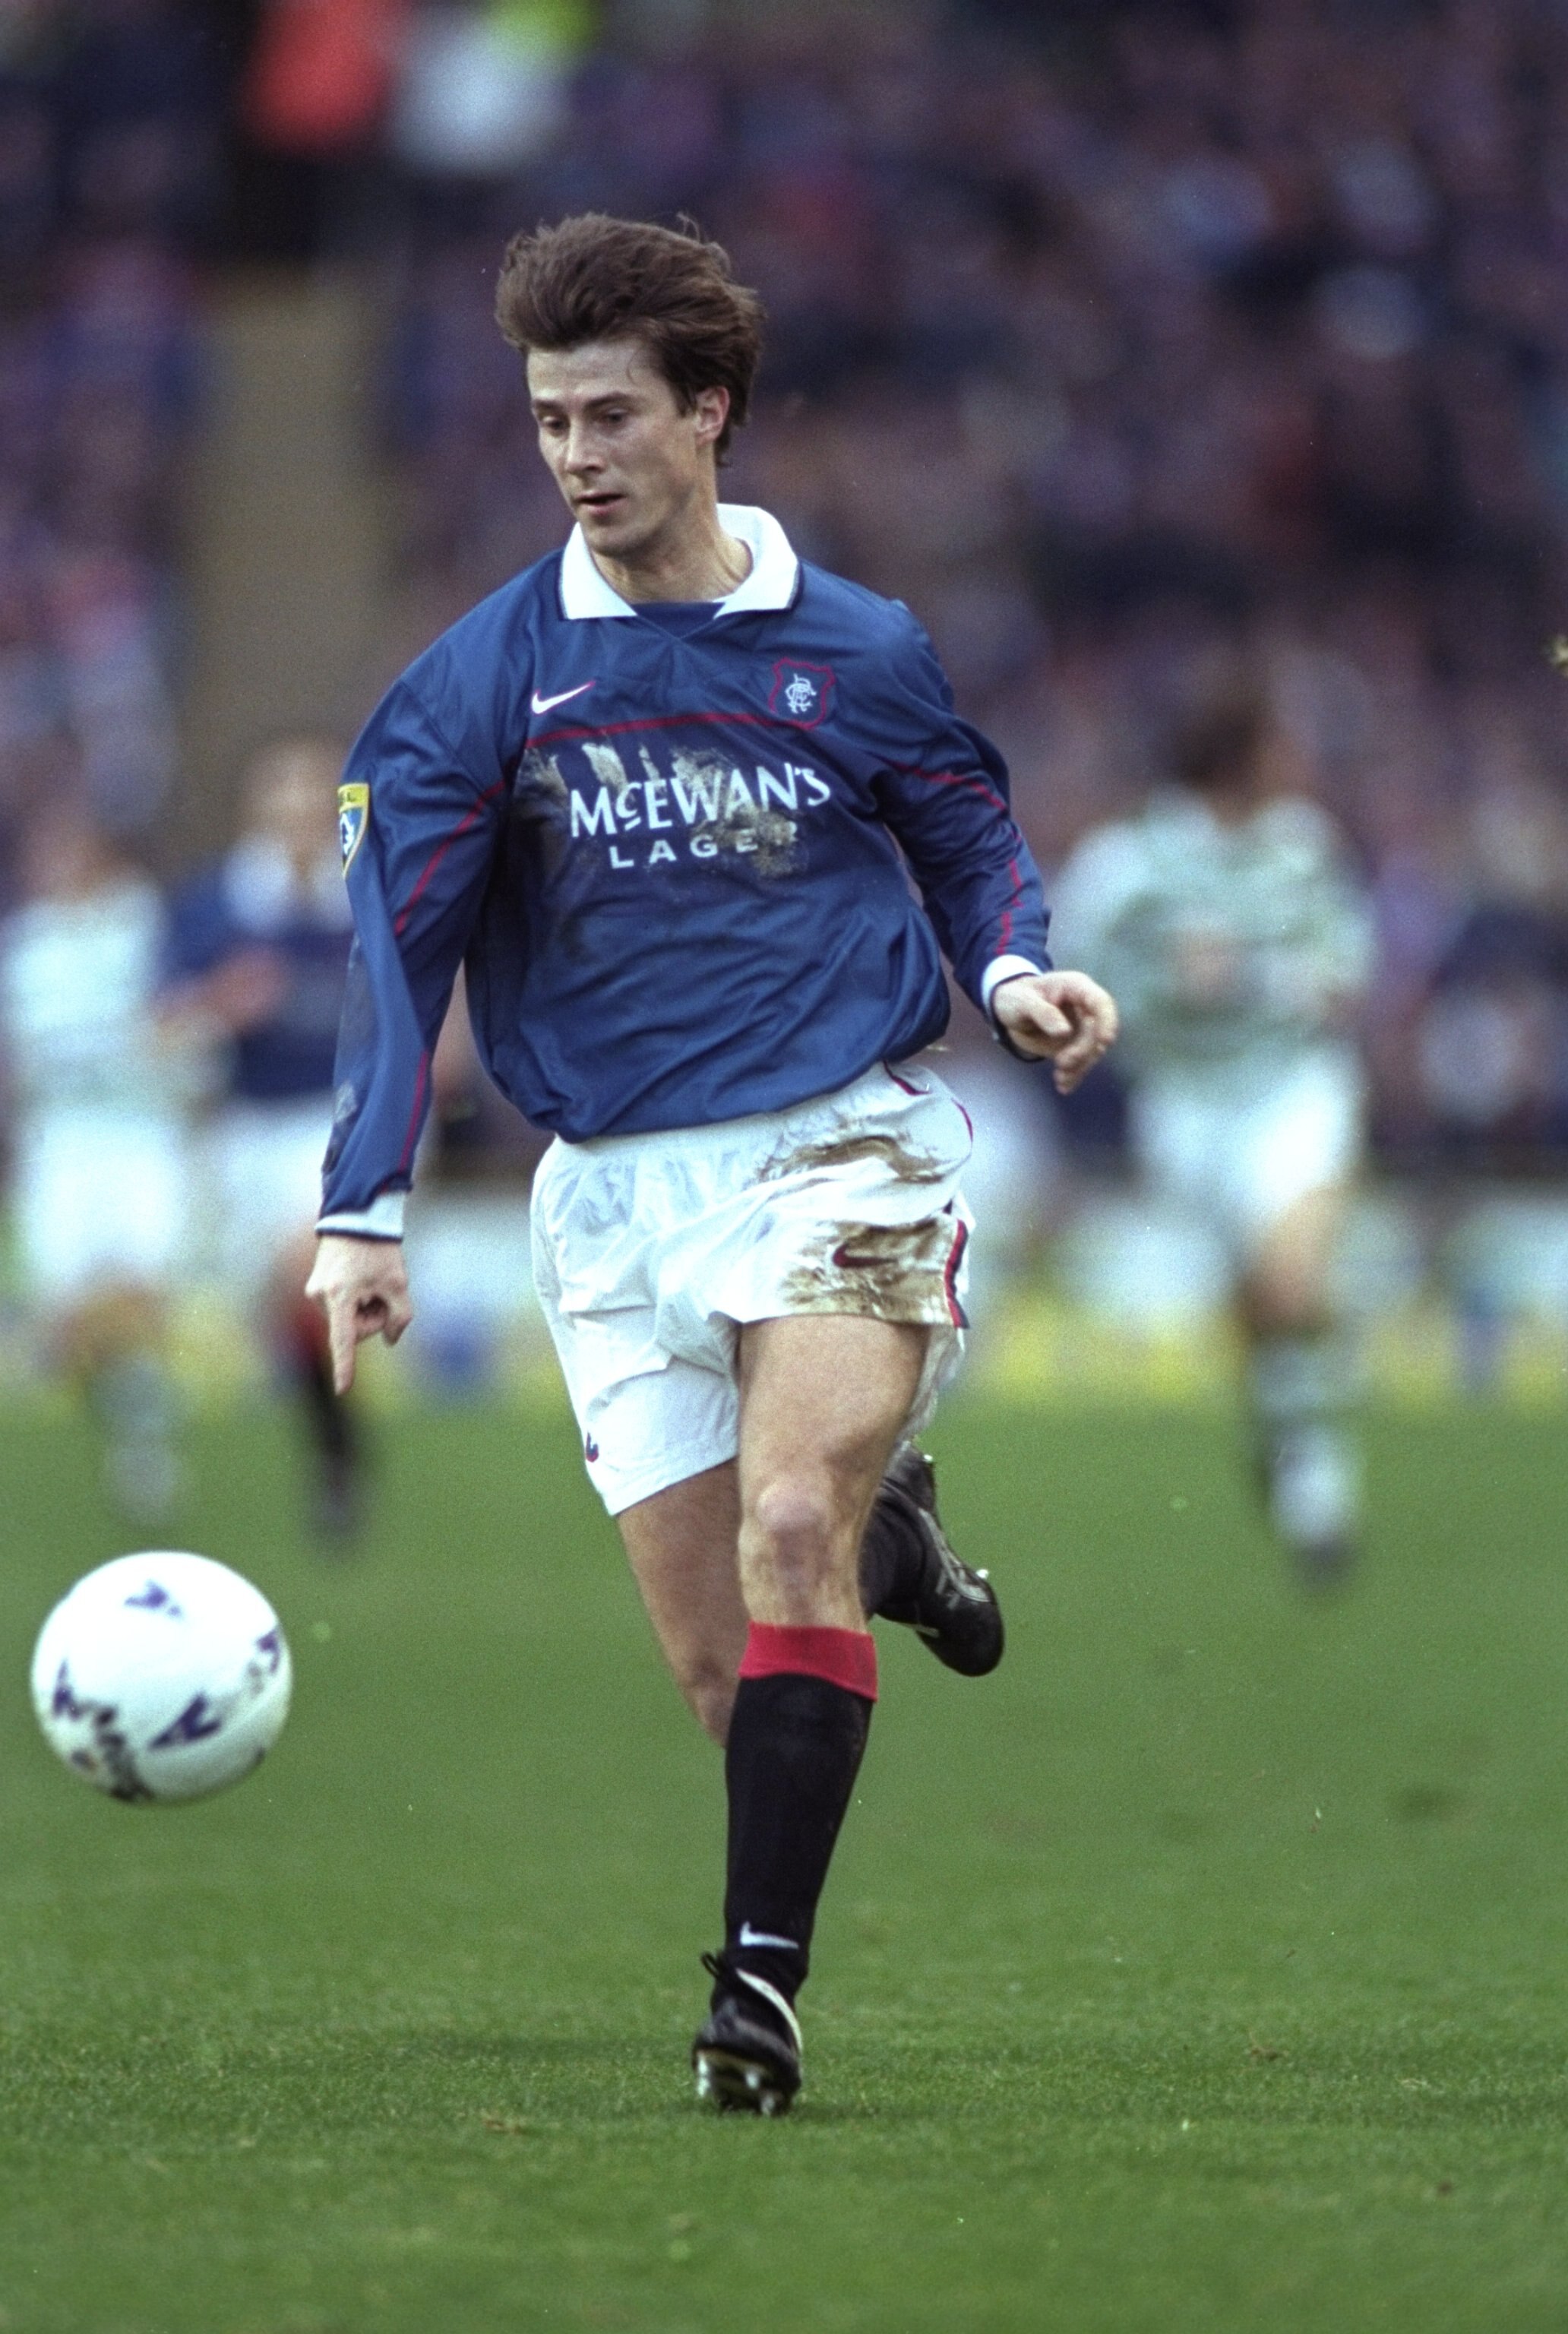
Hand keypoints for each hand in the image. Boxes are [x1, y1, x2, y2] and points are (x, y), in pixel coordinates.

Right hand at [305, 1234, 413, 1393]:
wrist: (356, 1215)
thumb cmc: (379, 1249)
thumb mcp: (399, 1284)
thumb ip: (400, 1318)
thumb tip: (390, 1341)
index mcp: (340, 1297)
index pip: (344, 1340)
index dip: (346, 1366)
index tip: (343, 1390)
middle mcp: (320, 1296)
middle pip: (354, 1329)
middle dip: (374, 1318)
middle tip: (385, 1292)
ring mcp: (315, 1290)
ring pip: (348, 1319)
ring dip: (365, 1307)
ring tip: (372, 1279)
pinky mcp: (316, 1285)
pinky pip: (341, 1306)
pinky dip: (356, 1300)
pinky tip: (362, 1278)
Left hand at [992, 969, 1118, 1092]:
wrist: (1008, 1009)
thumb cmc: (1015, 997)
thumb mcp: (1022, 1002)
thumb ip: (1043, 1013)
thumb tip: (1065, 1031)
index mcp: (1076, 988)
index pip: (1101, 1002)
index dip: (1108, 1021)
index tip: (1105, 1041)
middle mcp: (1084, 1007)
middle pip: (1098, 1031)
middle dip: (1084, 1051)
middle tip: (1062, 1063)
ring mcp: (1082, 1027)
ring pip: (1093, 1050)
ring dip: (1080, 1067)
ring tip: (1060, 1079)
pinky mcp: (1075, 1045)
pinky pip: (1081, 1062)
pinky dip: (1074, 1075)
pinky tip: (1064, 1086)